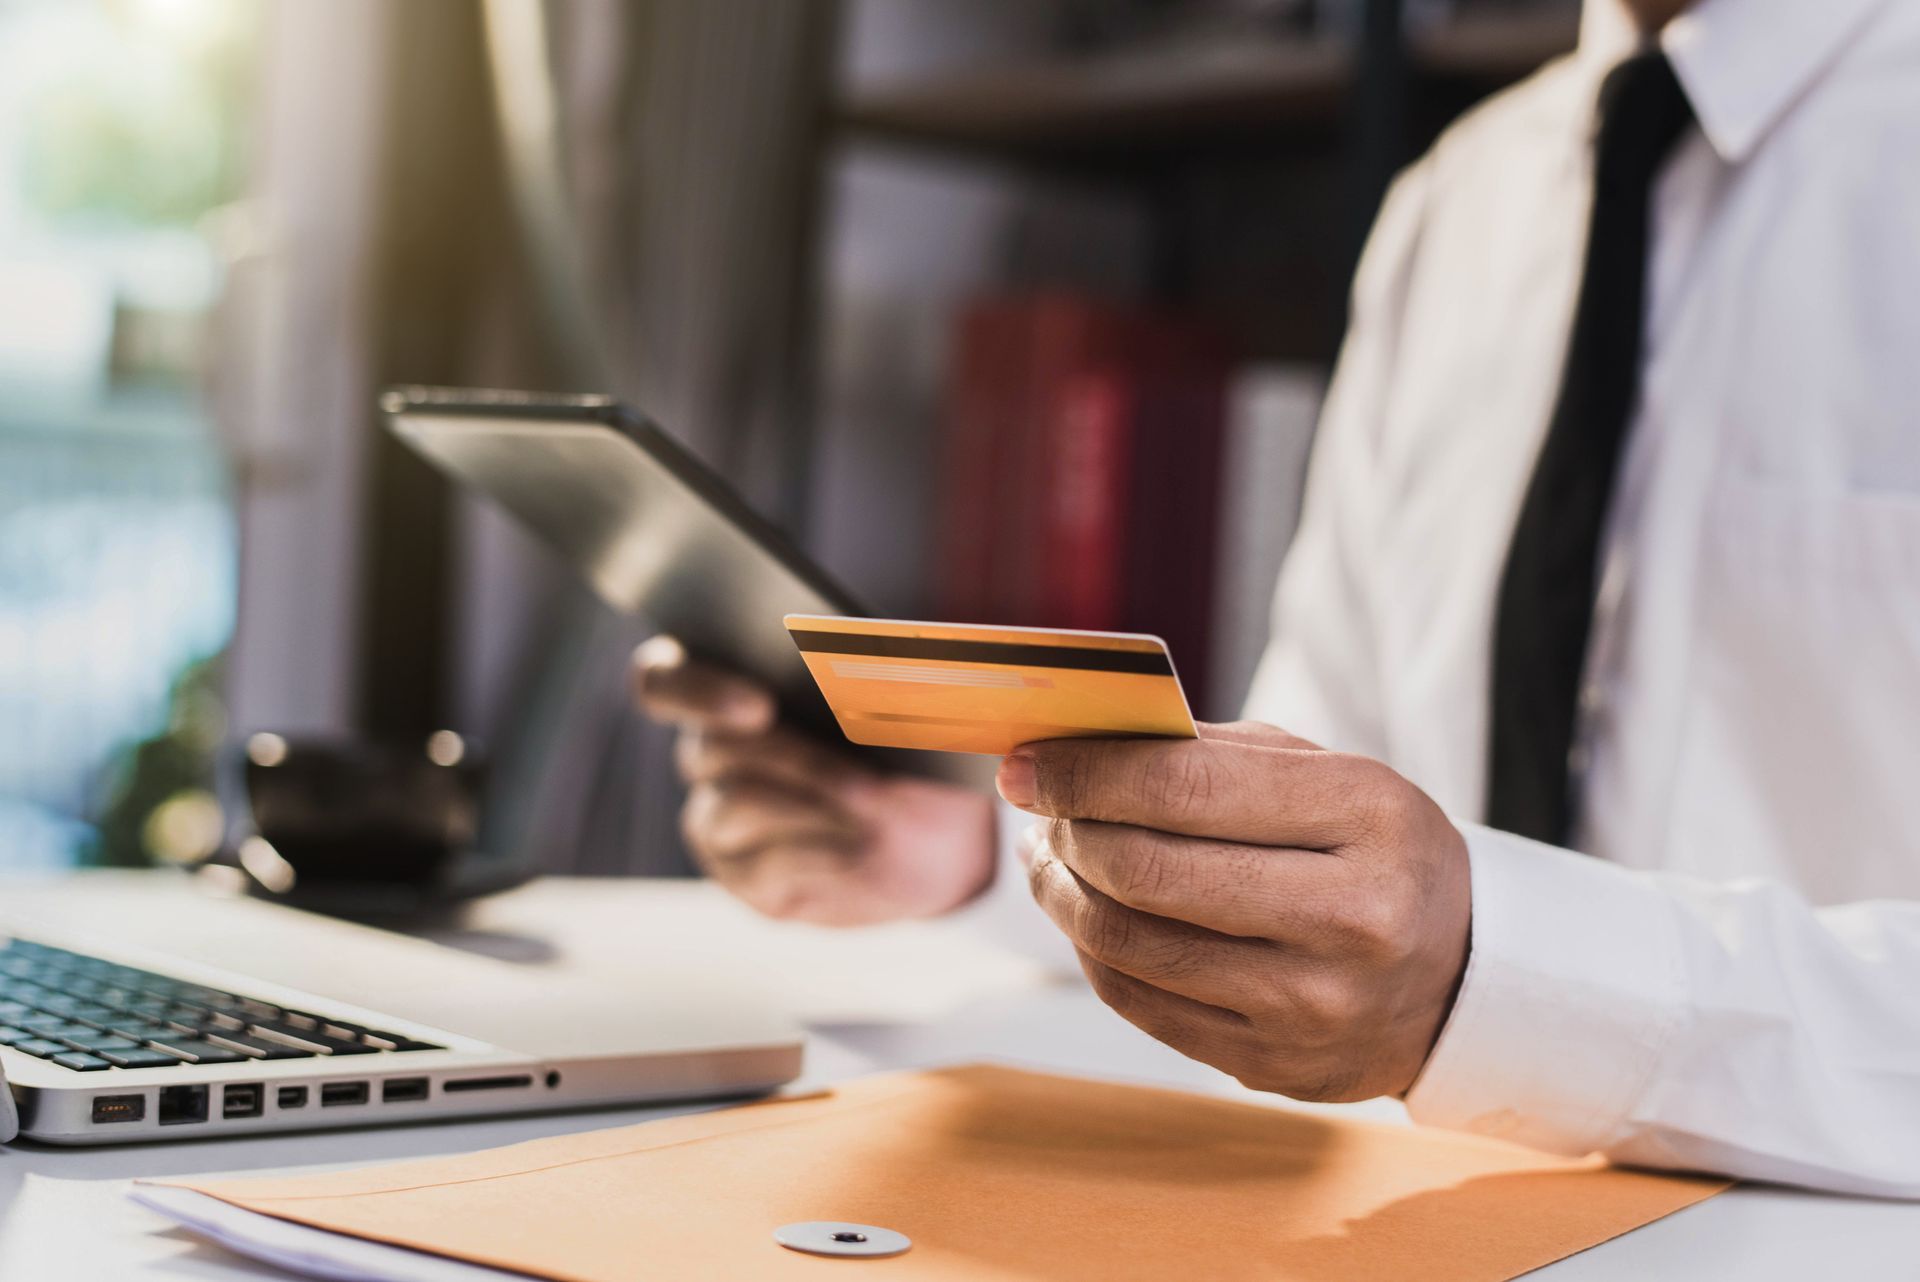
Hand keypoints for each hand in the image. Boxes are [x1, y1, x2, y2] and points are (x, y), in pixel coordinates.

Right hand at [633, 637, 996, 925]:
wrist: (943, 836)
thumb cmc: (912, 749)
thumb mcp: (909, 708)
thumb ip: (877, 681)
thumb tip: (875, 680)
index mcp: (726, 690)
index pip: (661, 681)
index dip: (692, 689)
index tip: (758, 706)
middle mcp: (708, 755)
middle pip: (709, 749)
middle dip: (792, 758)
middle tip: (857, 776)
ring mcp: (719, 821)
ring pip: (733, 807)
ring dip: (809, 803)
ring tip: (873, 805)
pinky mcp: (746, 878)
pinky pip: (764, 865)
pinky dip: (821, 852)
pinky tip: (862, 849)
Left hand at [996, 721, 1469, 1101]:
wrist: (1460, 975)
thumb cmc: (1371, 850)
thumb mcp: (1327, 774)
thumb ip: (1210, 755)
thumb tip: (1078, 748)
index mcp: (1366, 816)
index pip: (1185, 790)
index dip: (1085, 774)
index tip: (1027, 764)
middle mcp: (1348, 916)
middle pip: (1147, 872)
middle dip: (1068, 833)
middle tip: (1038, 809)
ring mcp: (1313, 1004)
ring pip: (1130, 945)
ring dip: (1063, 893)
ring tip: (1050, 859)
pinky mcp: (1275, 1065)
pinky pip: (1140, 1003)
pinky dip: (1094, 951)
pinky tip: (1087, 915)